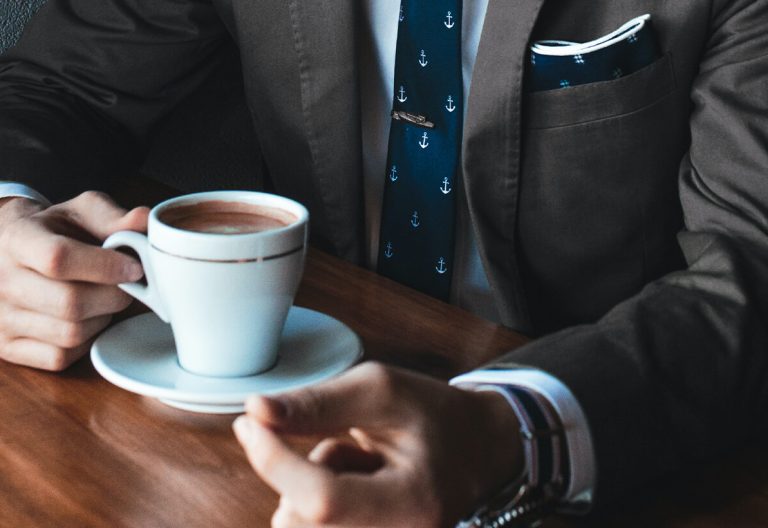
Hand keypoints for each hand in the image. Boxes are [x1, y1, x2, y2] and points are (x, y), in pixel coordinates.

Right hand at [0, 191, 147, 369]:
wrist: (10, 252)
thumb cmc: (54, 231)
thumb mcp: (80, 212)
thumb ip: (113, 217)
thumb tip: (144, 220)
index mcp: (17, 238)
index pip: (59, 258)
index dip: (106, 266)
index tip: (135, 267)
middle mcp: (1, 279)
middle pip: (71, 302)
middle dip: (114, 295)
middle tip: (126, 285)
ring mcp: (0, 318)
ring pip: (71, 333)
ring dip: (102, 318)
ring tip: (102, 298)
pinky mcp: (8, 347)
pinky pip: (61, 356)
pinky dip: (85, 341)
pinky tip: (86, 319)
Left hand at [234, 362, 523, 527]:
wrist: (478, 447)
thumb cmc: (435, 415)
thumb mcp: (382, 391)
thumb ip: (318, 404)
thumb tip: (255, 412)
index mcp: (414, 504)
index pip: (323, 500)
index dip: (275, 461)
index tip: (250, 423)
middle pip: (301, 519)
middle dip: (297, 472)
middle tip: (338, 439)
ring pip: (299, 524)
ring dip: (310, 485)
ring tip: (356, 461)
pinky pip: (312, 526)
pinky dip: (318, 500)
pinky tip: (355, 481)